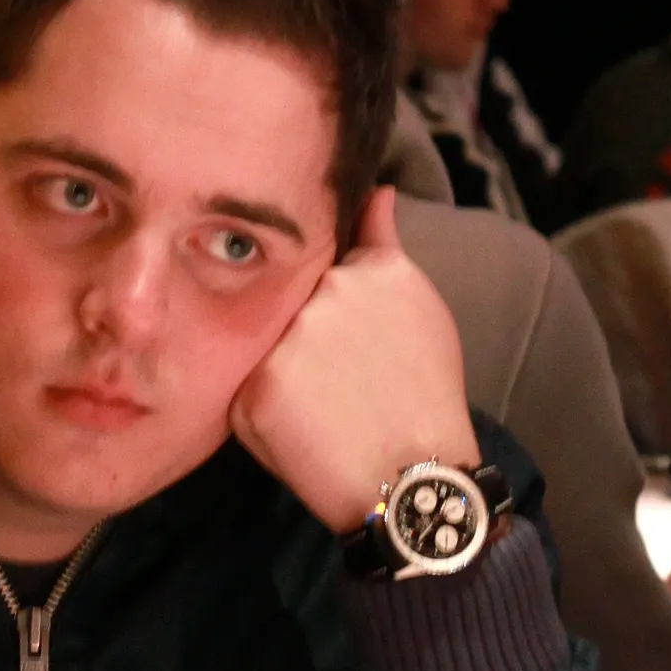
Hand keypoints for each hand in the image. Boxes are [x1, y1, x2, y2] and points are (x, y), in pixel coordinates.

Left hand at [229, 187, 477, 532]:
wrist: (414, 479)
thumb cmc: (425, 396)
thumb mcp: (420, 307)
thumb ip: (384, 243)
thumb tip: (378, 191)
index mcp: (369, 271)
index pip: (323, 264)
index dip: (334, 308)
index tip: (354, 345)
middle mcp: (326, 296)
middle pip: (292, 304)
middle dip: (307, 338)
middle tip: (344, 384)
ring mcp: (286, 343)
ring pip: (266, 346)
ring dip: (284, 373)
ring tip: (326, 408)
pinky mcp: (254, 390)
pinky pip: (245, 389)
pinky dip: (267, 410)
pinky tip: (304, 429)